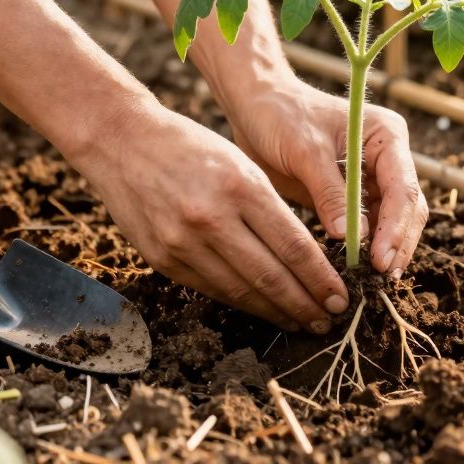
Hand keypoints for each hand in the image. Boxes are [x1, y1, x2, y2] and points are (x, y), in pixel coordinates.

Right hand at [67, 97, 348, 332]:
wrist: (121, 141)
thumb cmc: (190, 146)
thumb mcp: (239, 162)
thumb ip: (269, 208)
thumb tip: (306, 257)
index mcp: (240, 186)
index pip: (293, 245)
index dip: (321, 278)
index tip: (342, 297)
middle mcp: (211, 217)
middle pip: (270, 276)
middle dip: (305, 304)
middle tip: (330, 319)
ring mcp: (183, 242)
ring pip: (241, 291)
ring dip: (277, 312)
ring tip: (302, 321)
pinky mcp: (163, 258)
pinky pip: (211, 289)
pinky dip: (242, 303)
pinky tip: (262, 309)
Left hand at [223, 78, 429, 278]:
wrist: (255, 107)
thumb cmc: (280, 115)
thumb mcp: (305, 150)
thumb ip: (330, 192)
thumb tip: (350, 237)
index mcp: (386, 136)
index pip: (404, 187)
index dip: (396, 227)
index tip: (381, 259)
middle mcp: (387, 158)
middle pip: (408, 209)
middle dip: (397, 244)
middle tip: (381, 279)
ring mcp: (372, 178)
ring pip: (392, 222)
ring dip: (385, 250)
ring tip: (371, 281)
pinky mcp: (353, 196)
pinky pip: (367, 226)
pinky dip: (364, 247)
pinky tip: (354, 269)